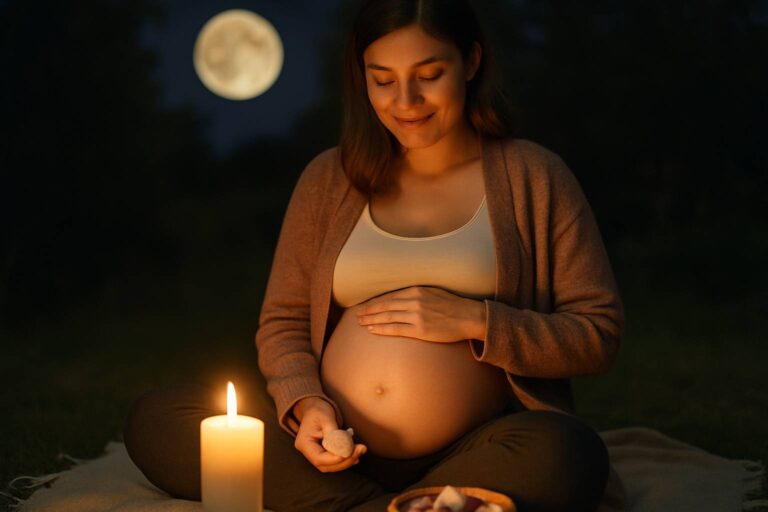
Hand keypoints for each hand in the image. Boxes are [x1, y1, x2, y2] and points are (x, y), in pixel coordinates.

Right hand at [292, 398, 366, 472]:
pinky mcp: (324, 453)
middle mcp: (308, 452)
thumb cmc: (318, 410)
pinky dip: (346, 458)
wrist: (314, 408)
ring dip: (348, 460)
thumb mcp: (325, 417)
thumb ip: (333, 433)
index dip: (335, 459)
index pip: (319, 458)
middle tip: (360, 450)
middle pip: (326, 465)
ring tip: (361, 449)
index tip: (349, 452)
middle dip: (345, 460)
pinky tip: (357, 452)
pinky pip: (335, 460)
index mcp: (304, 443)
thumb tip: (343, 447)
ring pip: (332, 465)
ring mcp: (316, 454)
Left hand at [355, 286, 485, 342]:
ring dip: (371, 320)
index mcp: (416, 290)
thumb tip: (401, 298)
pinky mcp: (420, 330)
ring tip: (360, 323)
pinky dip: (381, 329)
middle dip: (368, 310)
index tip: (364, 306)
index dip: (374, 302)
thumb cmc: (453, 305)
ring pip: (387, 317)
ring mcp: (416, 316)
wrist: (468, 317)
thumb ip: (417, 294)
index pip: (389, 296)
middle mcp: (414, 301)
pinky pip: (395, 329)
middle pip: (384, 306)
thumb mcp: (433, 292)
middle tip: (356, 315)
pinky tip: (372, 330)